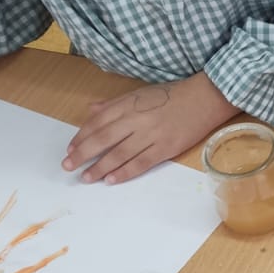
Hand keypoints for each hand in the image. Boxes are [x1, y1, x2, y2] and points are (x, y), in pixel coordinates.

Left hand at [64, 73, 236, 183]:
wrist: (205, 98)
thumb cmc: (172, 95)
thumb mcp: (140, 93)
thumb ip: (115, 104)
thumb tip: (91, 110)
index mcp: (129, 104)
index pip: (98, 122)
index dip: (82, 137)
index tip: (70, 149)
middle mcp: (137, 119)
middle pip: (104, 139)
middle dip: (83, 154)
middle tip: (68, 166)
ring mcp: (152, 134)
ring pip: (119, 154)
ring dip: (100, 167)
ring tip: (87, 177)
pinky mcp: (166, 148)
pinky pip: (141, 162)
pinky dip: (124, 172)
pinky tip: (112, 180)